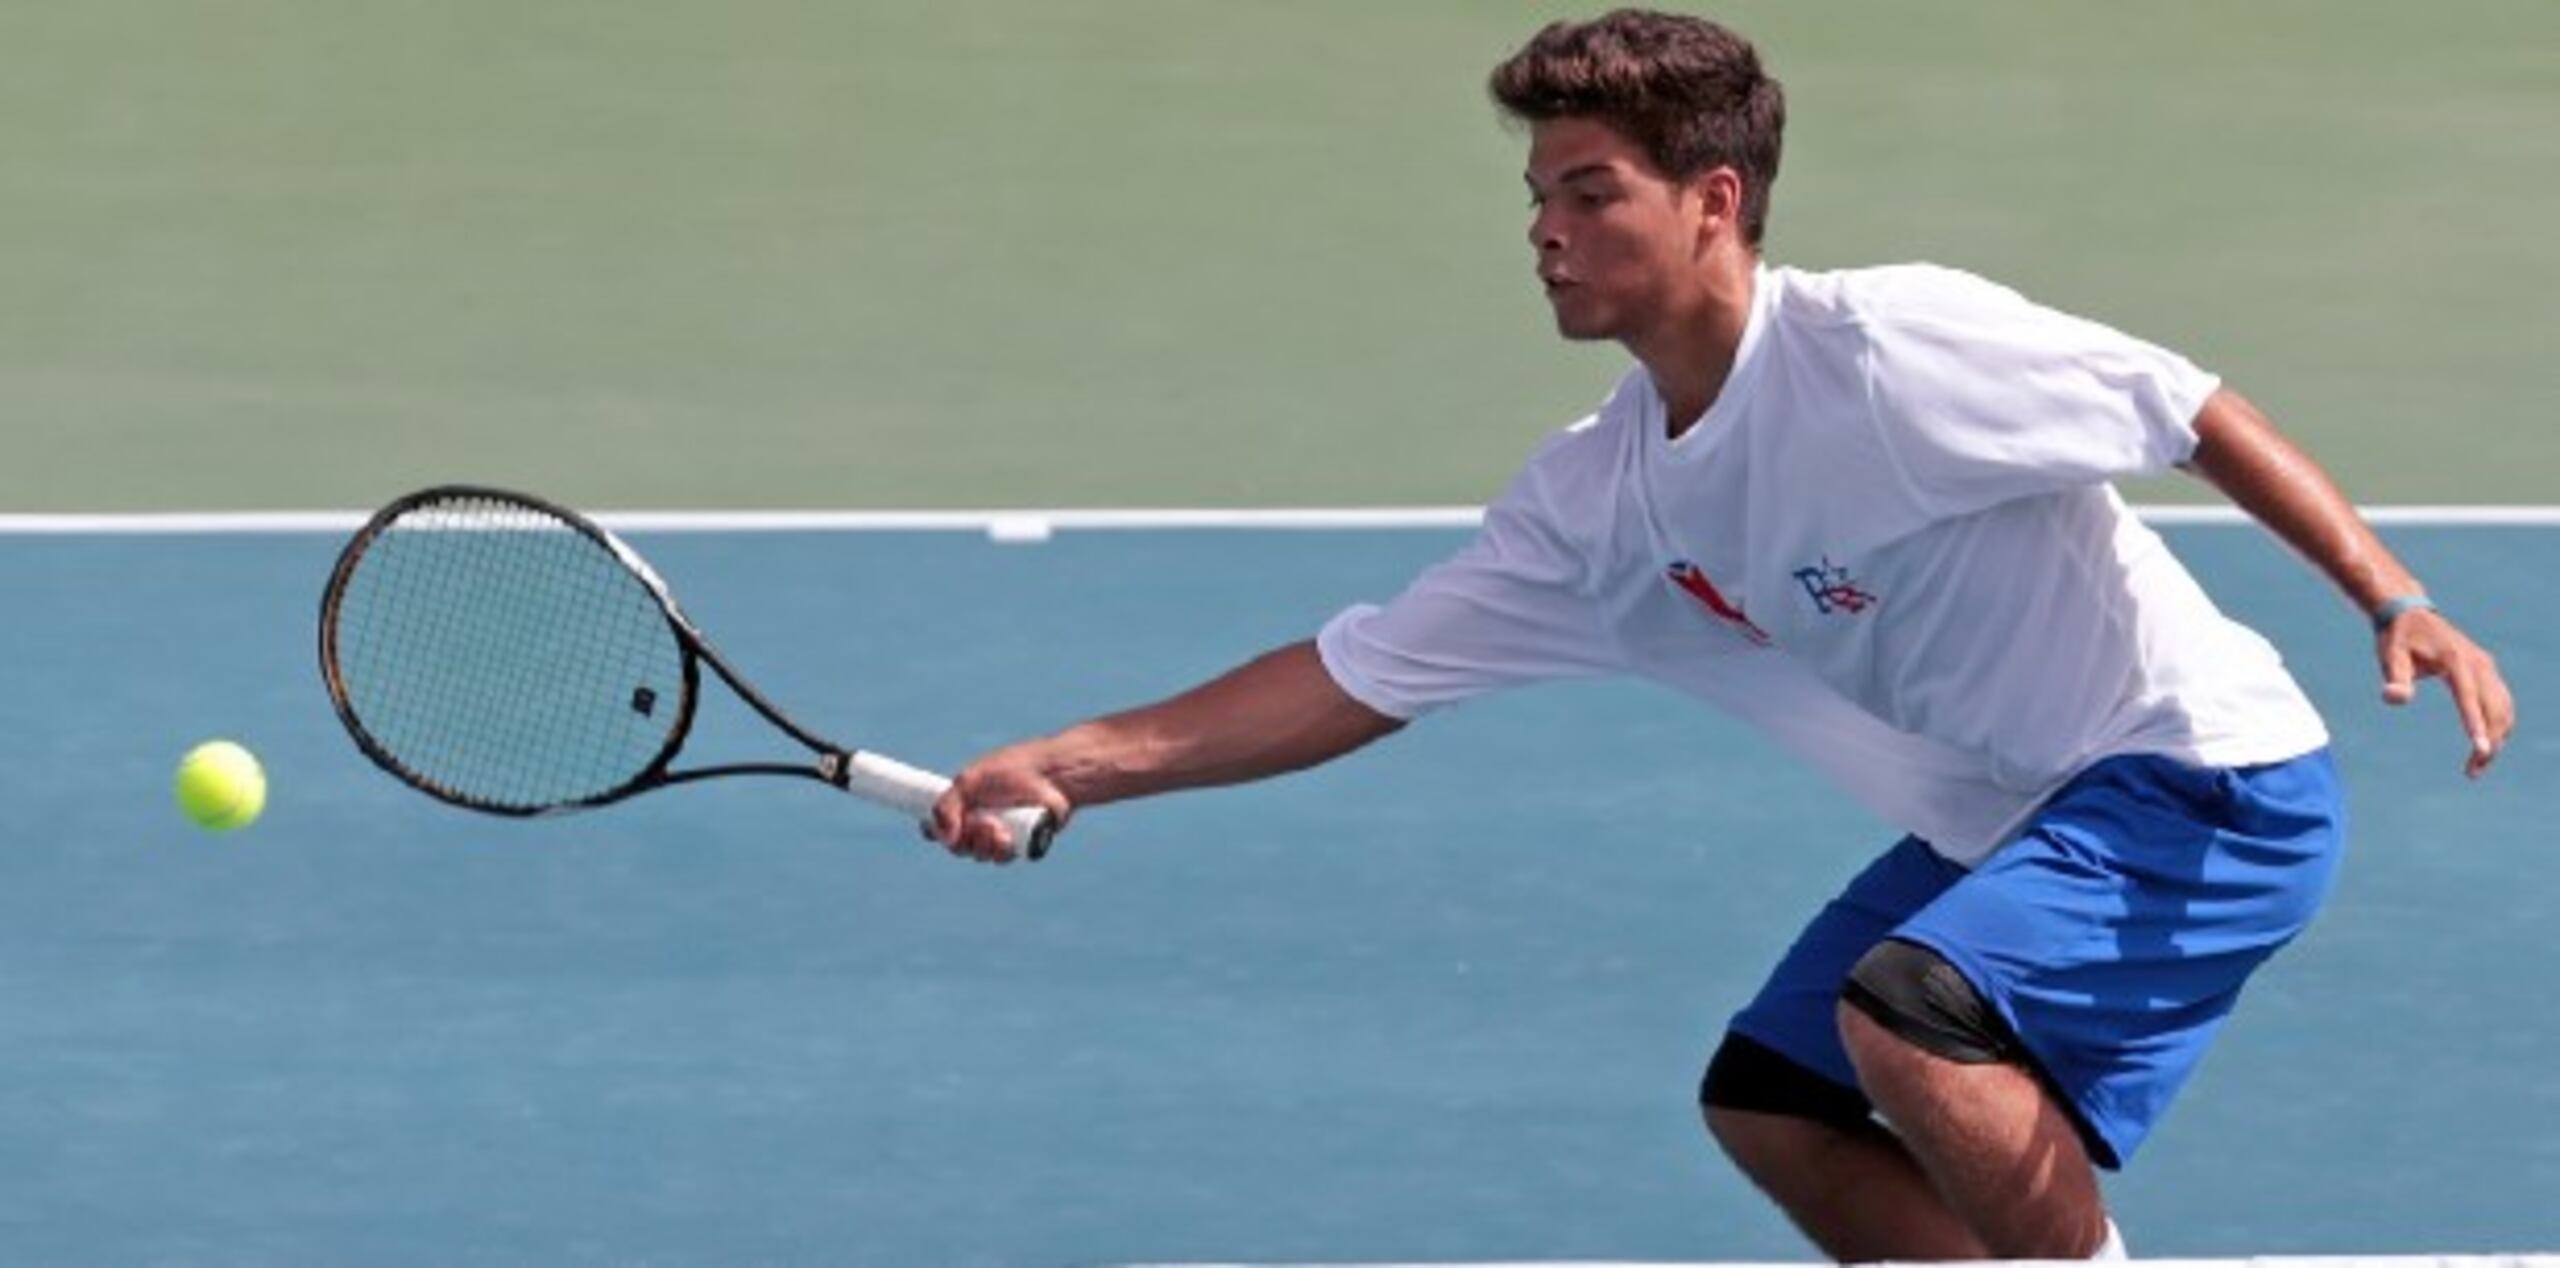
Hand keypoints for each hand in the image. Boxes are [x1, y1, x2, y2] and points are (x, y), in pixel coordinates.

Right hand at [927, 743, 1073, 863]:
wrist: (1051, 775)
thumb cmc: (1011, 770)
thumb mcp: (970, 781)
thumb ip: (947, 805)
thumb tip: (944, 838)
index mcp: (963, 806)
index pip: (938, 827)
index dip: (934, 831)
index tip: (936, 830)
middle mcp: (978, 823)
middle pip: (957, 847)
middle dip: (965, 840)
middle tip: (980, 823)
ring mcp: (998, 836)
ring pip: (979, 855)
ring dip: (984, 845)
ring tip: (999, 828)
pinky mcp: (1018, 845)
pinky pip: (1002, 859)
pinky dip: (1002, 852)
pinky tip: (1009, 839)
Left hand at [2378, 608, 2515, 777]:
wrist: (2409, 614)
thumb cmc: (2397, 639)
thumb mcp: (2389, 657)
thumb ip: (2395, 678)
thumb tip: (2394, 698)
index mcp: (2456, 660)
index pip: (2470, 698)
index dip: (2476, 725)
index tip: (2481, 750)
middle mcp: (2478, 663)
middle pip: (2494, 708)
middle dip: (2490, 741)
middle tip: (2473, 771)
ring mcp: (2486, 667)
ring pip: (2504, 708)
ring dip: (2498, 737)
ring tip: (2477, 766)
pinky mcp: (2487, 671)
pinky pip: (2502, 702)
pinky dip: (2500, 724)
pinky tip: (2489, 743)